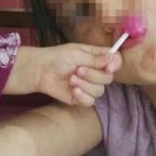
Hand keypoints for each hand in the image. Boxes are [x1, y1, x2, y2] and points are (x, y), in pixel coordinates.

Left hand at [6, 44, 120, 106]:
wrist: (41, 71)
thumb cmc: (57, 58)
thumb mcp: (76, 54)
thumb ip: (95, 59)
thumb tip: (112, 58)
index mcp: (96, 57)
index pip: (115, 60)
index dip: (115, 65)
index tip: (108, 68)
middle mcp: (95, 71)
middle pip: (108, 78)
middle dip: (93, 75)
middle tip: (77, 70)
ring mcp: (89, 85)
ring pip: (100, 91)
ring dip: (85, 85)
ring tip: (71, 78)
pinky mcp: (81, 98)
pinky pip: (91, 101)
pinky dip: (82, 96)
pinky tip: (73, 90)